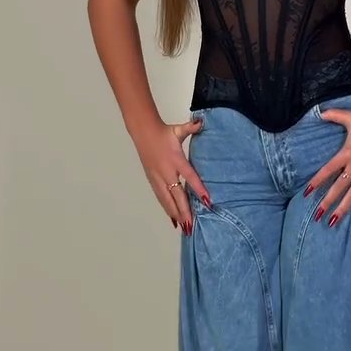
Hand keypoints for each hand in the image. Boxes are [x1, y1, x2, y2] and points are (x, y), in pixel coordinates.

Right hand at [133, 117, 210, 233]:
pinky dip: (167, 210)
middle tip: (192, 226)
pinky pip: (161, 198)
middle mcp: (166, 172)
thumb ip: (191, 128)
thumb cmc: (163, 133)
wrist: (143, 133)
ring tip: (185, 228)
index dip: (199, 189)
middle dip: (184, 211)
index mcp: (175, 160)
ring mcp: (158, 178)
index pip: (189, 177)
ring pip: (167, 200)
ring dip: (176, 215)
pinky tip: (174, 220)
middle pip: (176, 195)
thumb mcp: (178, 130)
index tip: (207, 202)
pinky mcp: (152, 181)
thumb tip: (202, 122)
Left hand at [305, 108, 350, 230]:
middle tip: (317, 215)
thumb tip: (319, 113)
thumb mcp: (350, 117)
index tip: (307, 193)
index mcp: (346, 154)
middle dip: (327, 202)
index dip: (317, 181)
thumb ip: (333, 115)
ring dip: (344, 209)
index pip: (328, 170)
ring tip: (333, 222)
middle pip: (339, 187)